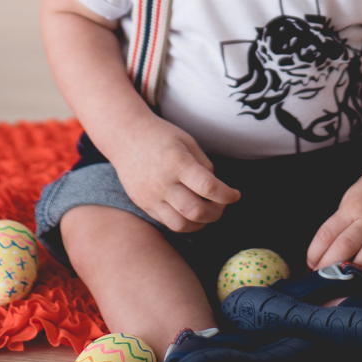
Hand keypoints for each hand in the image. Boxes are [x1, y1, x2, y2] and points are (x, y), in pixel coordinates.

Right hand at [110, 119, 240, 233]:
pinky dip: (183, 221)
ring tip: (207, 212)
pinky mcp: (143, 204)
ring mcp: (151, 196)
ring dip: (200, 223)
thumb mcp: (187, 141)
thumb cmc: (161, 135)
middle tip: (222, 206)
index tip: (235, 195)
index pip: (208, 187)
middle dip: (216, 213)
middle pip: (196, 211)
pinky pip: (167, 222)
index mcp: (178, 162)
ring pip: (181, 225)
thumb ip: (204, 165)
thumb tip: (216, 188)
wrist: (125, 136)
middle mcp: (163, 183)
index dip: (227, 195)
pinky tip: (189, 211)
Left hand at [306, 169, 361, 293]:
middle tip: (322, 280)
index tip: (310, 265)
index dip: (316, 252)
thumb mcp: (350, 200)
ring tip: (346, 286)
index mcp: (351, 209)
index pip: (328, 233)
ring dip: (358, 271)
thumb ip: (340, 224)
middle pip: (346, 245)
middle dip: (330, 264)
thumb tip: (323, 251)